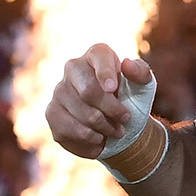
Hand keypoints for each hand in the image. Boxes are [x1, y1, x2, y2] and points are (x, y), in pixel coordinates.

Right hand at [46, 43, 152, 158]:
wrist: (116, 121)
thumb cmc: (131, 97)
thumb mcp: (143, 85)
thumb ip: (141, 73)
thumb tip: (127, 65)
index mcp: (97, 54)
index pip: (98, 58)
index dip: (105, 74)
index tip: (113, 89)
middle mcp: (73, 67)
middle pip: (89, 91)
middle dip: (112, 111)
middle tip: (125, 120)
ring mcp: (59, 90)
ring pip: (82, 115)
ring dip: (105, 129)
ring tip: (116, 131)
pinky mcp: (52, 113)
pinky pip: (69, 131)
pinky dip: (89, 141)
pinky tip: (99, 139)